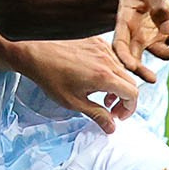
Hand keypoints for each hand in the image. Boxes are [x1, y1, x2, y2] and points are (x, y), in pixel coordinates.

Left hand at [15, 38, 143, 129]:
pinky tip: (94, 77)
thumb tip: (111, 128)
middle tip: (110, 109)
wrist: (35, 52)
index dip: (129, 109)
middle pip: (130, 82)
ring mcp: (103, 48)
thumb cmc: (50, 77)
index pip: (133, 93)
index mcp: (104, 76)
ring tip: (100, 94)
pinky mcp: (96, 41)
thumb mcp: (74, 102)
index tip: (117, 116)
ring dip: (117, 86)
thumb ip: (97, 115)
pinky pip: (112, 58)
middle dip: (124, 99)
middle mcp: (107, 60)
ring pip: (122, 70)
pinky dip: (110, 71)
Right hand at [111, 0, 168, 70]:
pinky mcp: (165, 35)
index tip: (130, 67)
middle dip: (142, 70)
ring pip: (162, 52)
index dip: (122, 57)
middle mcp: (135, 34)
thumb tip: (168, 29)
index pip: (119, 44)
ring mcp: (150, 38)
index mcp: (124, 21)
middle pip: (135, 57)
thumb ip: (158, 4)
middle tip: (152, 80)